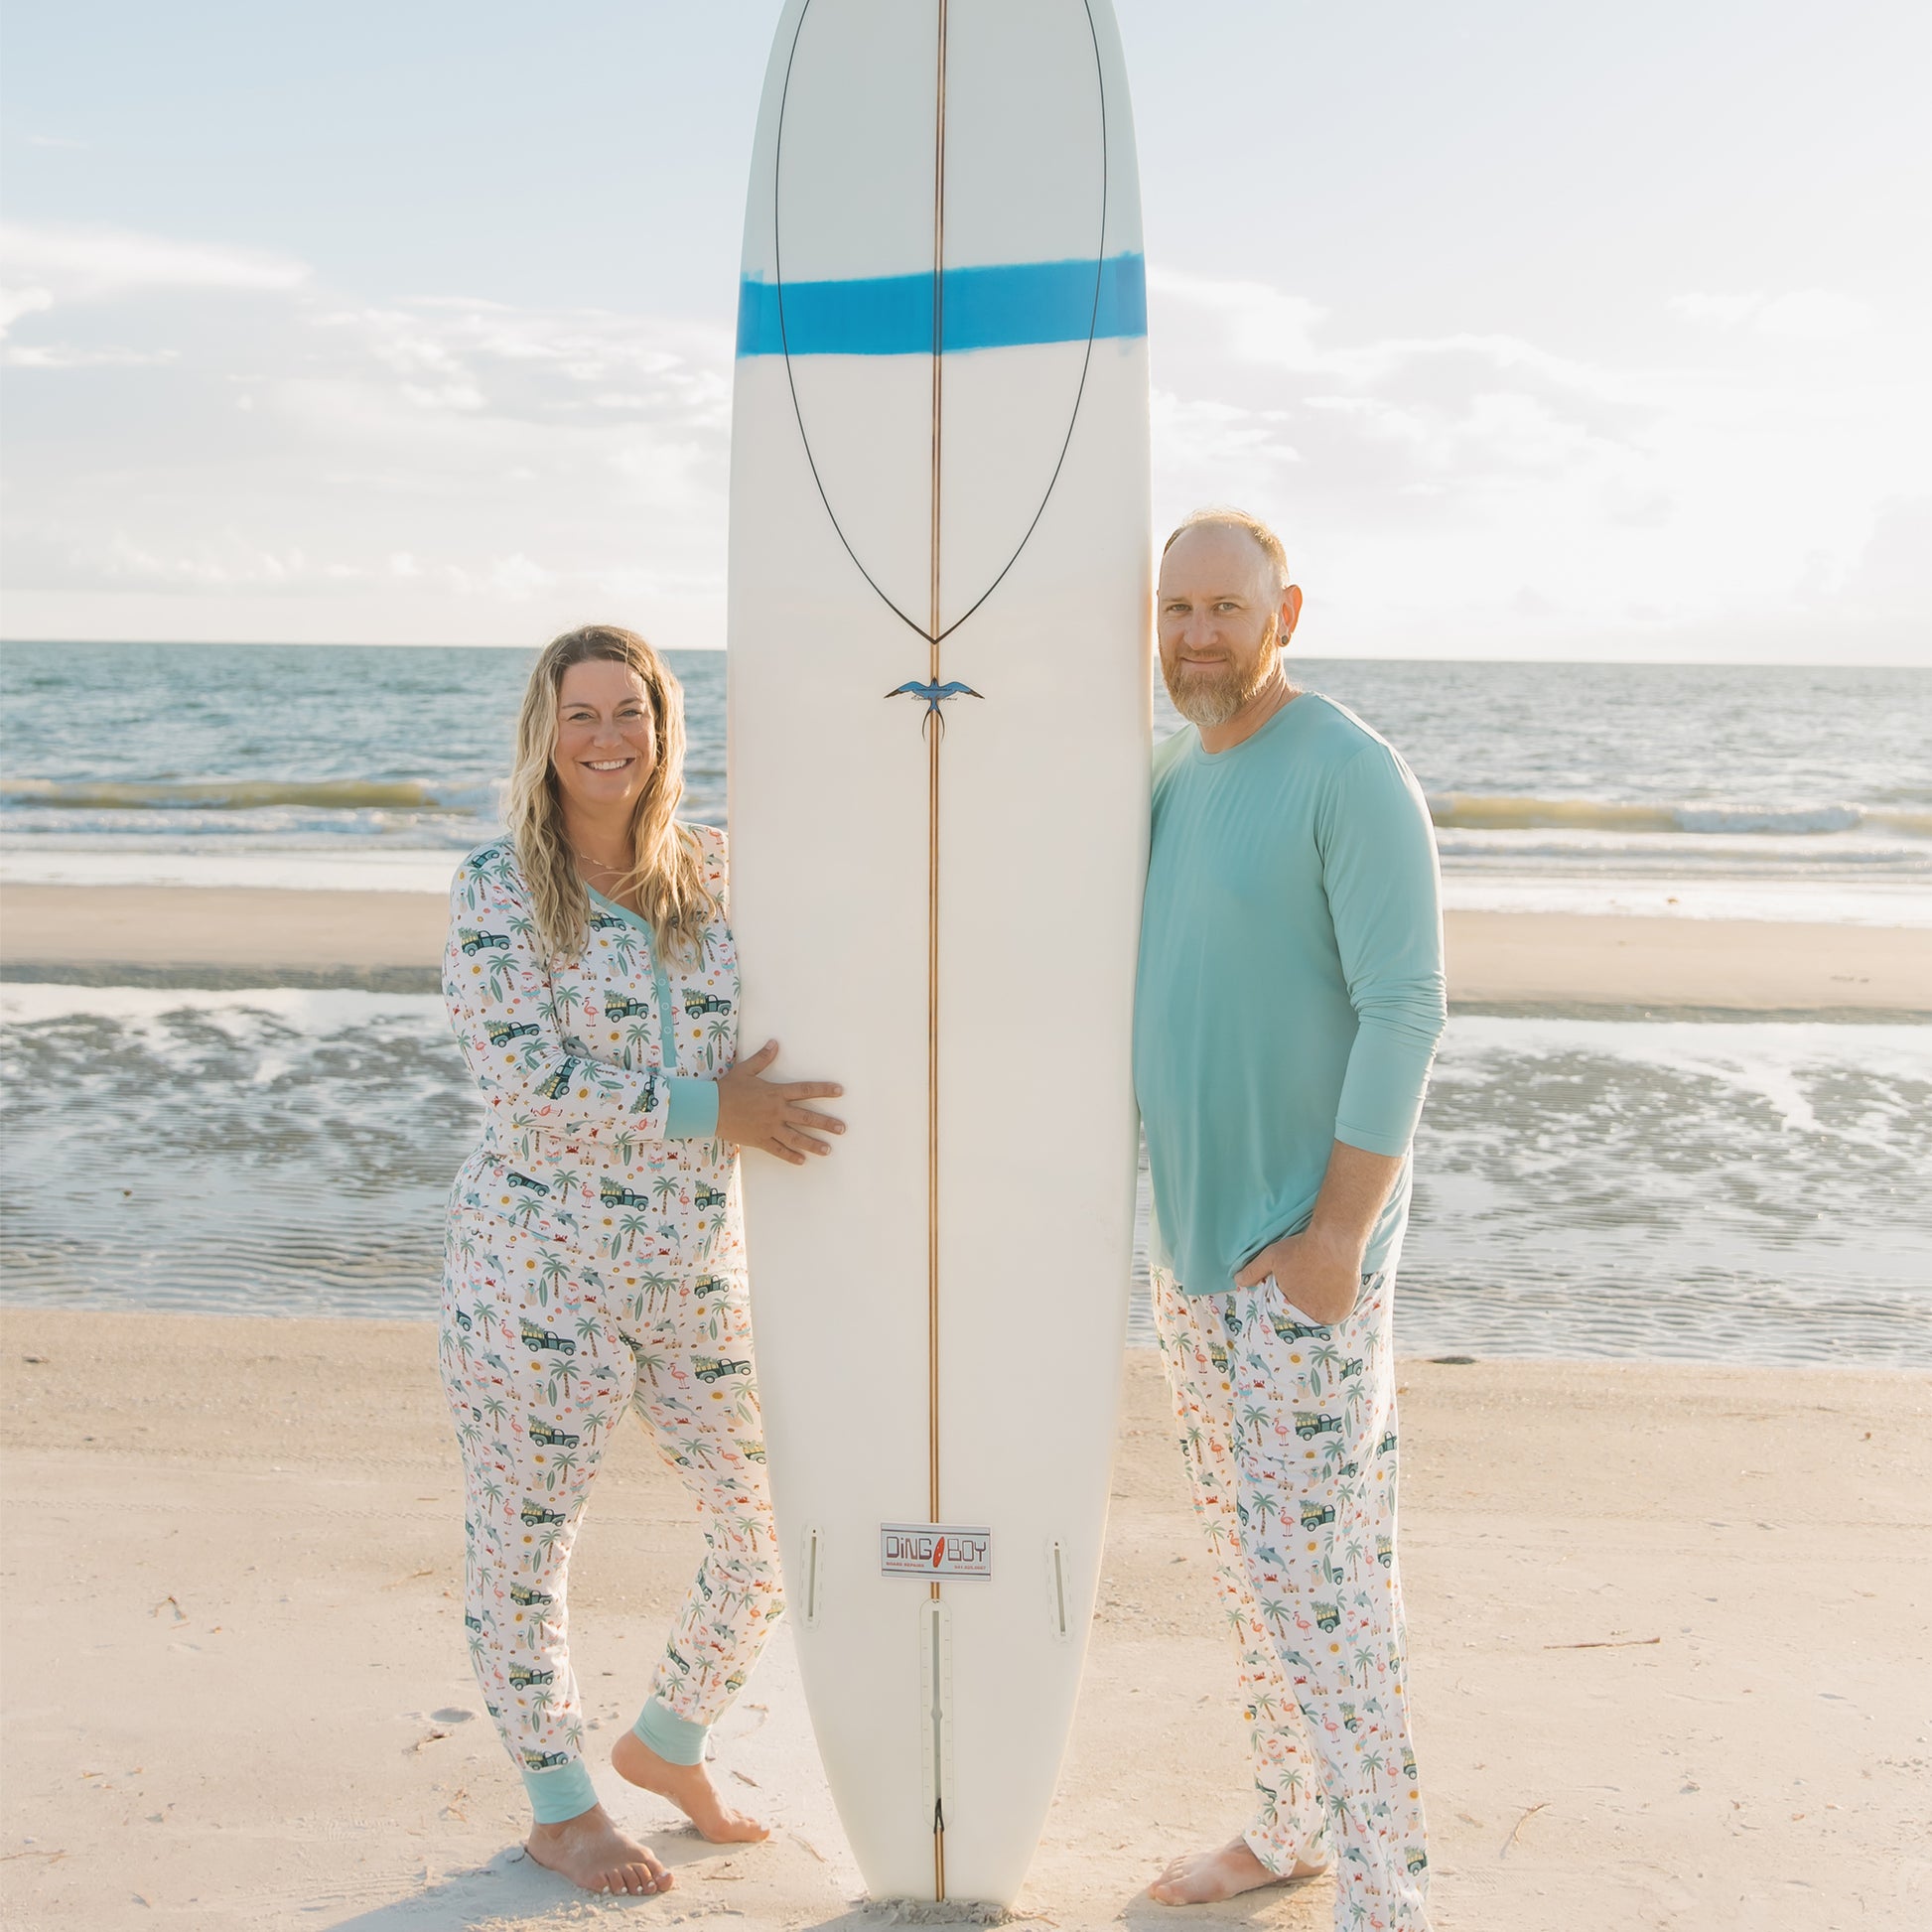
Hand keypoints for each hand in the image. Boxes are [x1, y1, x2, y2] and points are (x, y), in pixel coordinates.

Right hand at [715, 1039, 843, 1166]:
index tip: (840, 1091)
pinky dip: (790, 1156)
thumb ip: (762, 1058)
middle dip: (826, 1123)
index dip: (824, 1090)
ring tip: (828, 1150)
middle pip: (807, 1118)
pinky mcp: (760, 1140)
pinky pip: (778, 1150)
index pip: (806, 1090)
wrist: (710, 1109)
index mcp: (776, 1093)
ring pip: (796, 1137)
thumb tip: (774, 1044)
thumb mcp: (745, 1070)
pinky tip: (802, 1161)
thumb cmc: (728, 1088)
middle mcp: (776, 1111)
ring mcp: (769, 1127)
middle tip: (842, 1129)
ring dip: (813, 1144)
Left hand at [1233, 1226, 1361, 1326]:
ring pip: (1322, 1316)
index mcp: (1292, 1308)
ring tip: (1318, 1292)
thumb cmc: (1301, 1249)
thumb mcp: (1272, 1257)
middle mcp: (1313, 1316)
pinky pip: (1337, 1313)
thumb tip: (1236, 1280)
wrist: (1334, 1241)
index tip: (1290, 1298)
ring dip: (1319, 1308)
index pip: (1285, 1314)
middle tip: (1306, 1293)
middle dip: (1303, 1308)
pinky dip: (1334, 1306)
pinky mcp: (1346, 1309)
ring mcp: (1331, 1314)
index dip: (1286, 1306)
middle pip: (1305, 1317)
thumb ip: (1253, 1271)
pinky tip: (1331, 1294)